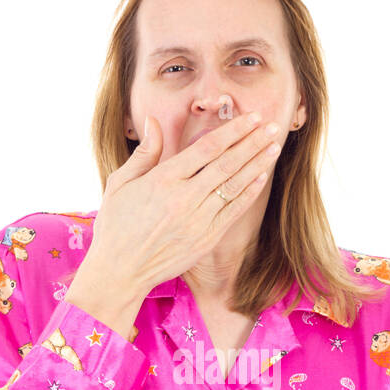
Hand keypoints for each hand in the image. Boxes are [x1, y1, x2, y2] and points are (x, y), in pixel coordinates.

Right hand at [86, 111, 282, 291]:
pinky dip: (249, 192)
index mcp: (163, 180)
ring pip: (234, 185)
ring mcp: (198, 220)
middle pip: (227, 163)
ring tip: (274, 146)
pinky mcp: (206, 239)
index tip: (251, 117)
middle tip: (273, 126)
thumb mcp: (120, 183)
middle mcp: (184, 198)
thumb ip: (145, 152)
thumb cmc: (115, 225)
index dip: (233, 131)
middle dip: (253, 142)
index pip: (207, 148)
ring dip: (257, 164)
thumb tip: (154, 119)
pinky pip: (233, 211)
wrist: (119, 271)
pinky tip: (262, 177)